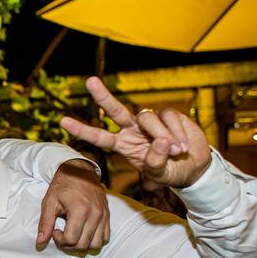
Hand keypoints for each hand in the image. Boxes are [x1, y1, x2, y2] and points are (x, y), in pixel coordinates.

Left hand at [38, 159, 109, 249]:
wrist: (79, 170)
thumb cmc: (62, 186)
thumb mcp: (49, 202)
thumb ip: (45, 223)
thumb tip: (40, 242)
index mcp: (80, 210)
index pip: (71, 240)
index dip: (59, 240)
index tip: (55, 231)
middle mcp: (95, 214)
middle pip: (83, 245)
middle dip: (69, 246)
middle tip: (62, 235)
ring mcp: (104, 215)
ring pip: (96, 245)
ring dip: (82, 245)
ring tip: (72, 235)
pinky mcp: (108, 216)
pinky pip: (105, 238)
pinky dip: (94, 240)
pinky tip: (83, 232)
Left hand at [61, 77, 210, 187]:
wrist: (193, 168)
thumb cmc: (170, 172)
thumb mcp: (159, 175)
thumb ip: (156, 162)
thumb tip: (161, 141)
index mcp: (123, 145)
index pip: (99, 137)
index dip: (82, 130)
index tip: (63, 122)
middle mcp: (132, 130)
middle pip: (115, 110)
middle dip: (103, 96)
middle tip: (90, 82)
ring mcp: (149, 121)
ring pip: (147, 118)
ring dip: (162, 135)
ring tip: (176, 152)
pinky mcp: (168, 115)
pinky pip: (168, 117)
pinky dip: (177, 132)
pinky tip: (183, 145)